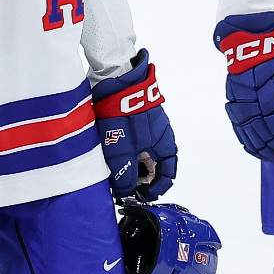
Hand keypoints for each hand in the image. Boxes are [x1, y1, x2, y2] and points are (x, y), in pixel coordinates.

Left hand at [91, 49, 176, 200]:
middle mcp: (159, 136)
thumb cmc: (125, 114)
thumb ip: (125, 175)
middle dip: (135, 178)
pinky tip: (105, 149)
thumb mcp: (124, 152)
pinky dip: (119, 148)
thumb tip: (125, 191)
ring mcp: (146, 125)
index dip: (153, 190)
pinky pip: (128, 138)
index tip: (136, 196)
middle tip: (118, 184)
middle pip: (151, 166)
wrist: (115, 78)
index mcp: (165, 146)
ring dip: (126, 163)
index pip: (167, 176)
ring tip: (109, 167)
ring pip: (138, 152)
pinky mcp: (132, 115)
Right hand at [213, 12, 273, 164]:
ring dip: (269, 153)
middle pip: (268, 139)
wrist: (251, 45)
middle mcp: (252, 108)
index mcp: (270, 100)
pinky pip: (241, 134)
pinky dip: (252, 146)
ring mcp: (240, 109)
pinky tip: (261, 152)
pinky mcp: (233, 108)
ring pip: (253, 140)